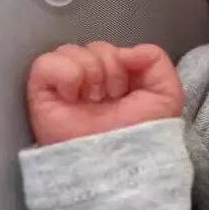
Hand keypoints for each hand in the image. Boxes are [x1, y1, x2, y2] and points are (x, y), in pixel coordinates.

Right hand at [27, 43, 183, 145]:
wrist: (117, 162)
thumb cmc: (142, 136)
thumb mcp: (167, 95)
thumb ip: (156, 60)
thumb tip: (127, 50)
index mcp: (116, 82)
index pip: (115, 49)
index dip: (124, 62)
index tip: (127, 90)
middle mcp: (88, 83)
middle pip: (95, 47)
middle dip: (109, 69)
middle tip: (109, 98)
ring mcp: (64, 87)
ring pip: (71, 50)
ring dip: (89, 72)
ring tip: (92, 100)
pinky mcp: (41, 93)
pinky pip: (46, 62)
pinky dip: (65, 74)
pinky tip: (72, 96)